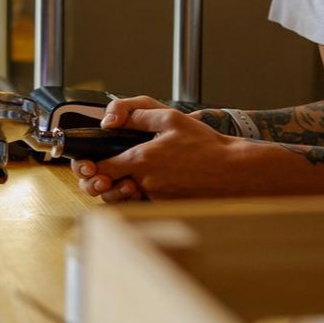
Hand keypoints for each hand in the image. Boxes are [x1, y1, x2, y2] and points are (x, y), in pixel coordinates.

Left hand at [69, 95, 238, 202]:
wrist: (234, 172)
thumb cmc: (206, 145)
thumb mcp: (171, 119)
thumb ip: (138, 114)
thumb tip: (111, 119)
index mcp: (142, 159)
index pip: (102, 168)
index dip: (90, 167)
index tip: (89, 163)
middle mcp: (146, 183)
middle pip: (108, 190)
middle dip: (100, 184)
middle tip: (100, 177)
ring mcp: (157, 199)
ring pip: (125, 200)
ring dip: (120, 192)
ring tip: (126, 180)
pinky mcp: (167, 208)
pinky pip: (144, 204)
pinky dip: (140, 197)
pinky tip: (148, 185)